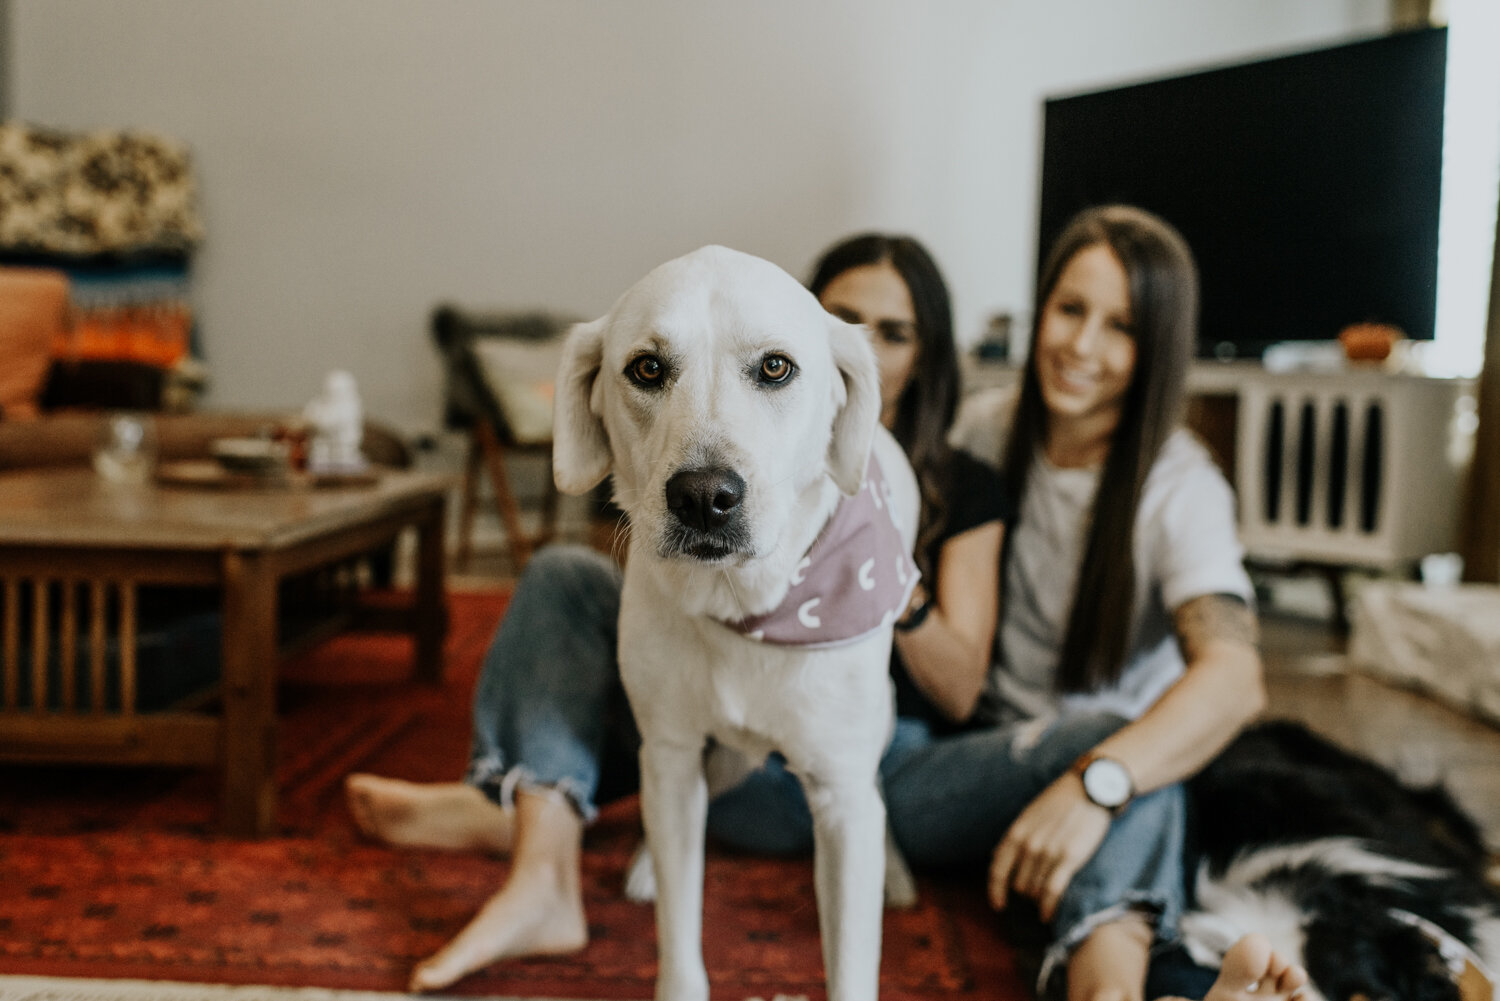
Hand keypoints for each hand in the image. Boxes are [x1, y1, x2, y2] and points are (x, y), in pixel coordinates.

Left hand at [988, 772, 1110, 922]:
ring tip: (1046, 901)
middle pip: (1019, 885)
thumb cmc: (1060, 801)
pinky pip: (1052, 891)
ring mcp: (1048, 851)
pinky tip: (1047, 916)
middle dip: (1025, 894)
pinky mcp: (1069, 858)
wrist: (1090, 788)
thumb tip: (995, 857)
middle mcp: (1028, 844)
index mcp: (1016, 832)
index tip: (998, 905)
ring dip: (1039, 900)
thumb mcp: (1029, 815)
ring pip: (1035, 890)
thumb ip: (1015, 837)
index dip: (995, 891)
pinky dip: (1048, 907)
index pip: (997, 870)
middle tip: (1037, 895)